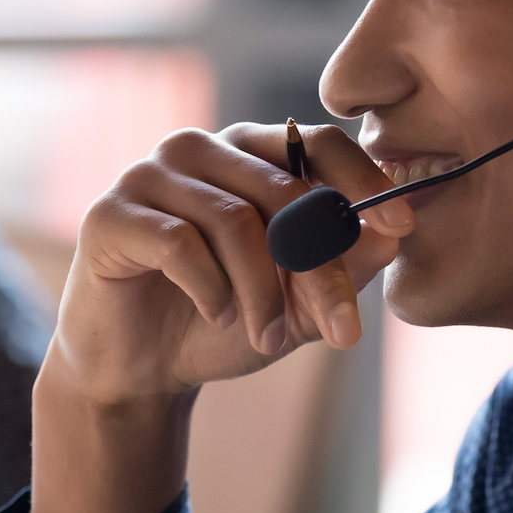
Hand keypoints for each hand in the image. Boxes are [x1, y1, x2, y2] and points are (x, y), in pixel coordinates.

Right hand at [27, 122, 412, 512]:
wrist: (140, 370)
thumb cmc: (222, 322)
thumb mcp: (299, 301)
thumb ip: (344, 267)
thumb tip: (394, 235)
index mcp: (250, 154)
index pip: (316, 142)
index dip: (363, 180)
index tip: (402, 227)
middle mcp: (201, 148)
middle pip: (284, 191)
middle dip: (320, 269)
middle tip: (341, 331)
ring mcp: (150, 174)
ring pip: (235, 219)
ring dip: (263, 292)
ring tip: (268, 337)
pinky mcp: (110, 213)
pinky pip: (179, 242)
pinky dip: (211, 288)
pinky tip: (217, 316)